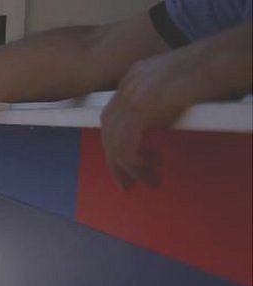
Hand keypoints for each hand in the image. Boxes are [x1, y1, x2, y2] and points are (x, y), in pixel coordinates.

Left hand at [100, 46, 197, 188]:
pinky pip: (127, 145)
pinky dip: (133, 162)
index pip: (111, 117)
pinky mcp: (142, 109)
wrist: (219, 60)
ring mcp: (132, 97)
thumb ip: (161, 102)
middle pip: (108, 131)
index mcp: (132, 78)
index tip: (123, 163)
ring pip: (116, 143)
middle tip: (127, 184)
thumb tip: (160, 125)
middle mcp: (127, 86)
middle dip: (115, 161)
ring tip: (146, 181)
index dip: (114, 143)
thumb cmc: (210, 71)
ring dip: (128, 168)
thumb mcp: (175, 84)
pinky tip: (145, 169)